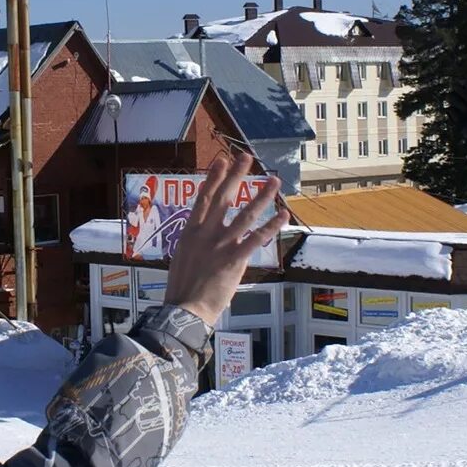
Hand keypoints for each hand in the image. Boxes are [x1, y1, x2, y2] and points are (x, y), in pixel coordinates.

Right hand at [163, 149, 288, 326]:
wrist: (185, 309)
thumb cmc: (183, 287)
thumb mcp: (183, 256)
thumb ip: (195, 241)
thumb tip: (202, 233)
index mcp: (190, 232)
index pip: (203, 198)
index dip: (213, 178)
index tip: (221, 160)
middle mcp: (206, 234)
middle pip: (224, 198)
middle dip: (236, 176)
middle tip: (246, 157)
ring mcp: (221, 245)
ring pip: (245, 215)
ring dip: (261, 196)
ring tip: (273, 181)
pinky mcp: (234, 260)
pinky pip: (256, 239)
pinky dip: (271, 226)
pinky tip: (283, 215)